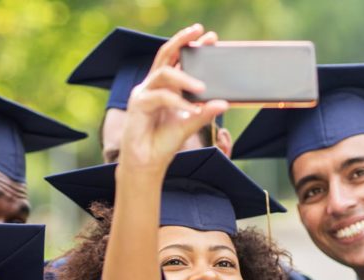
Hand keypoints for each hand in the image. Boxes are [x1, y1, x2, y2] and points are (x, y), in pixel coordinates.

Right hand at [118, 23, 227, 173]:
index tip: (210, 37)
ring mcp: (143, 93)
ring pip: (164, 73)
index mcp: (164, 87)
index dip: (190, 46)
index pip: (177, 59)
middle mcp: (152, 85)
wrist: (147, 163)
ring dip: (184, 77)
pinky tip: (191, 109)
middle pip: (166, 54)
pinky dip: (178, 102)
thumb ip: (204, 112)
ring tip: (203, 87)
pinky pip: (161, 96)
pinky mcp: (139, 104)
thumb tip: (224, 103)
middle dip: (182, 41)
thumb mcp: (190, 124)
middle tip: (200, 32)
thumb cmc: (164, 142)